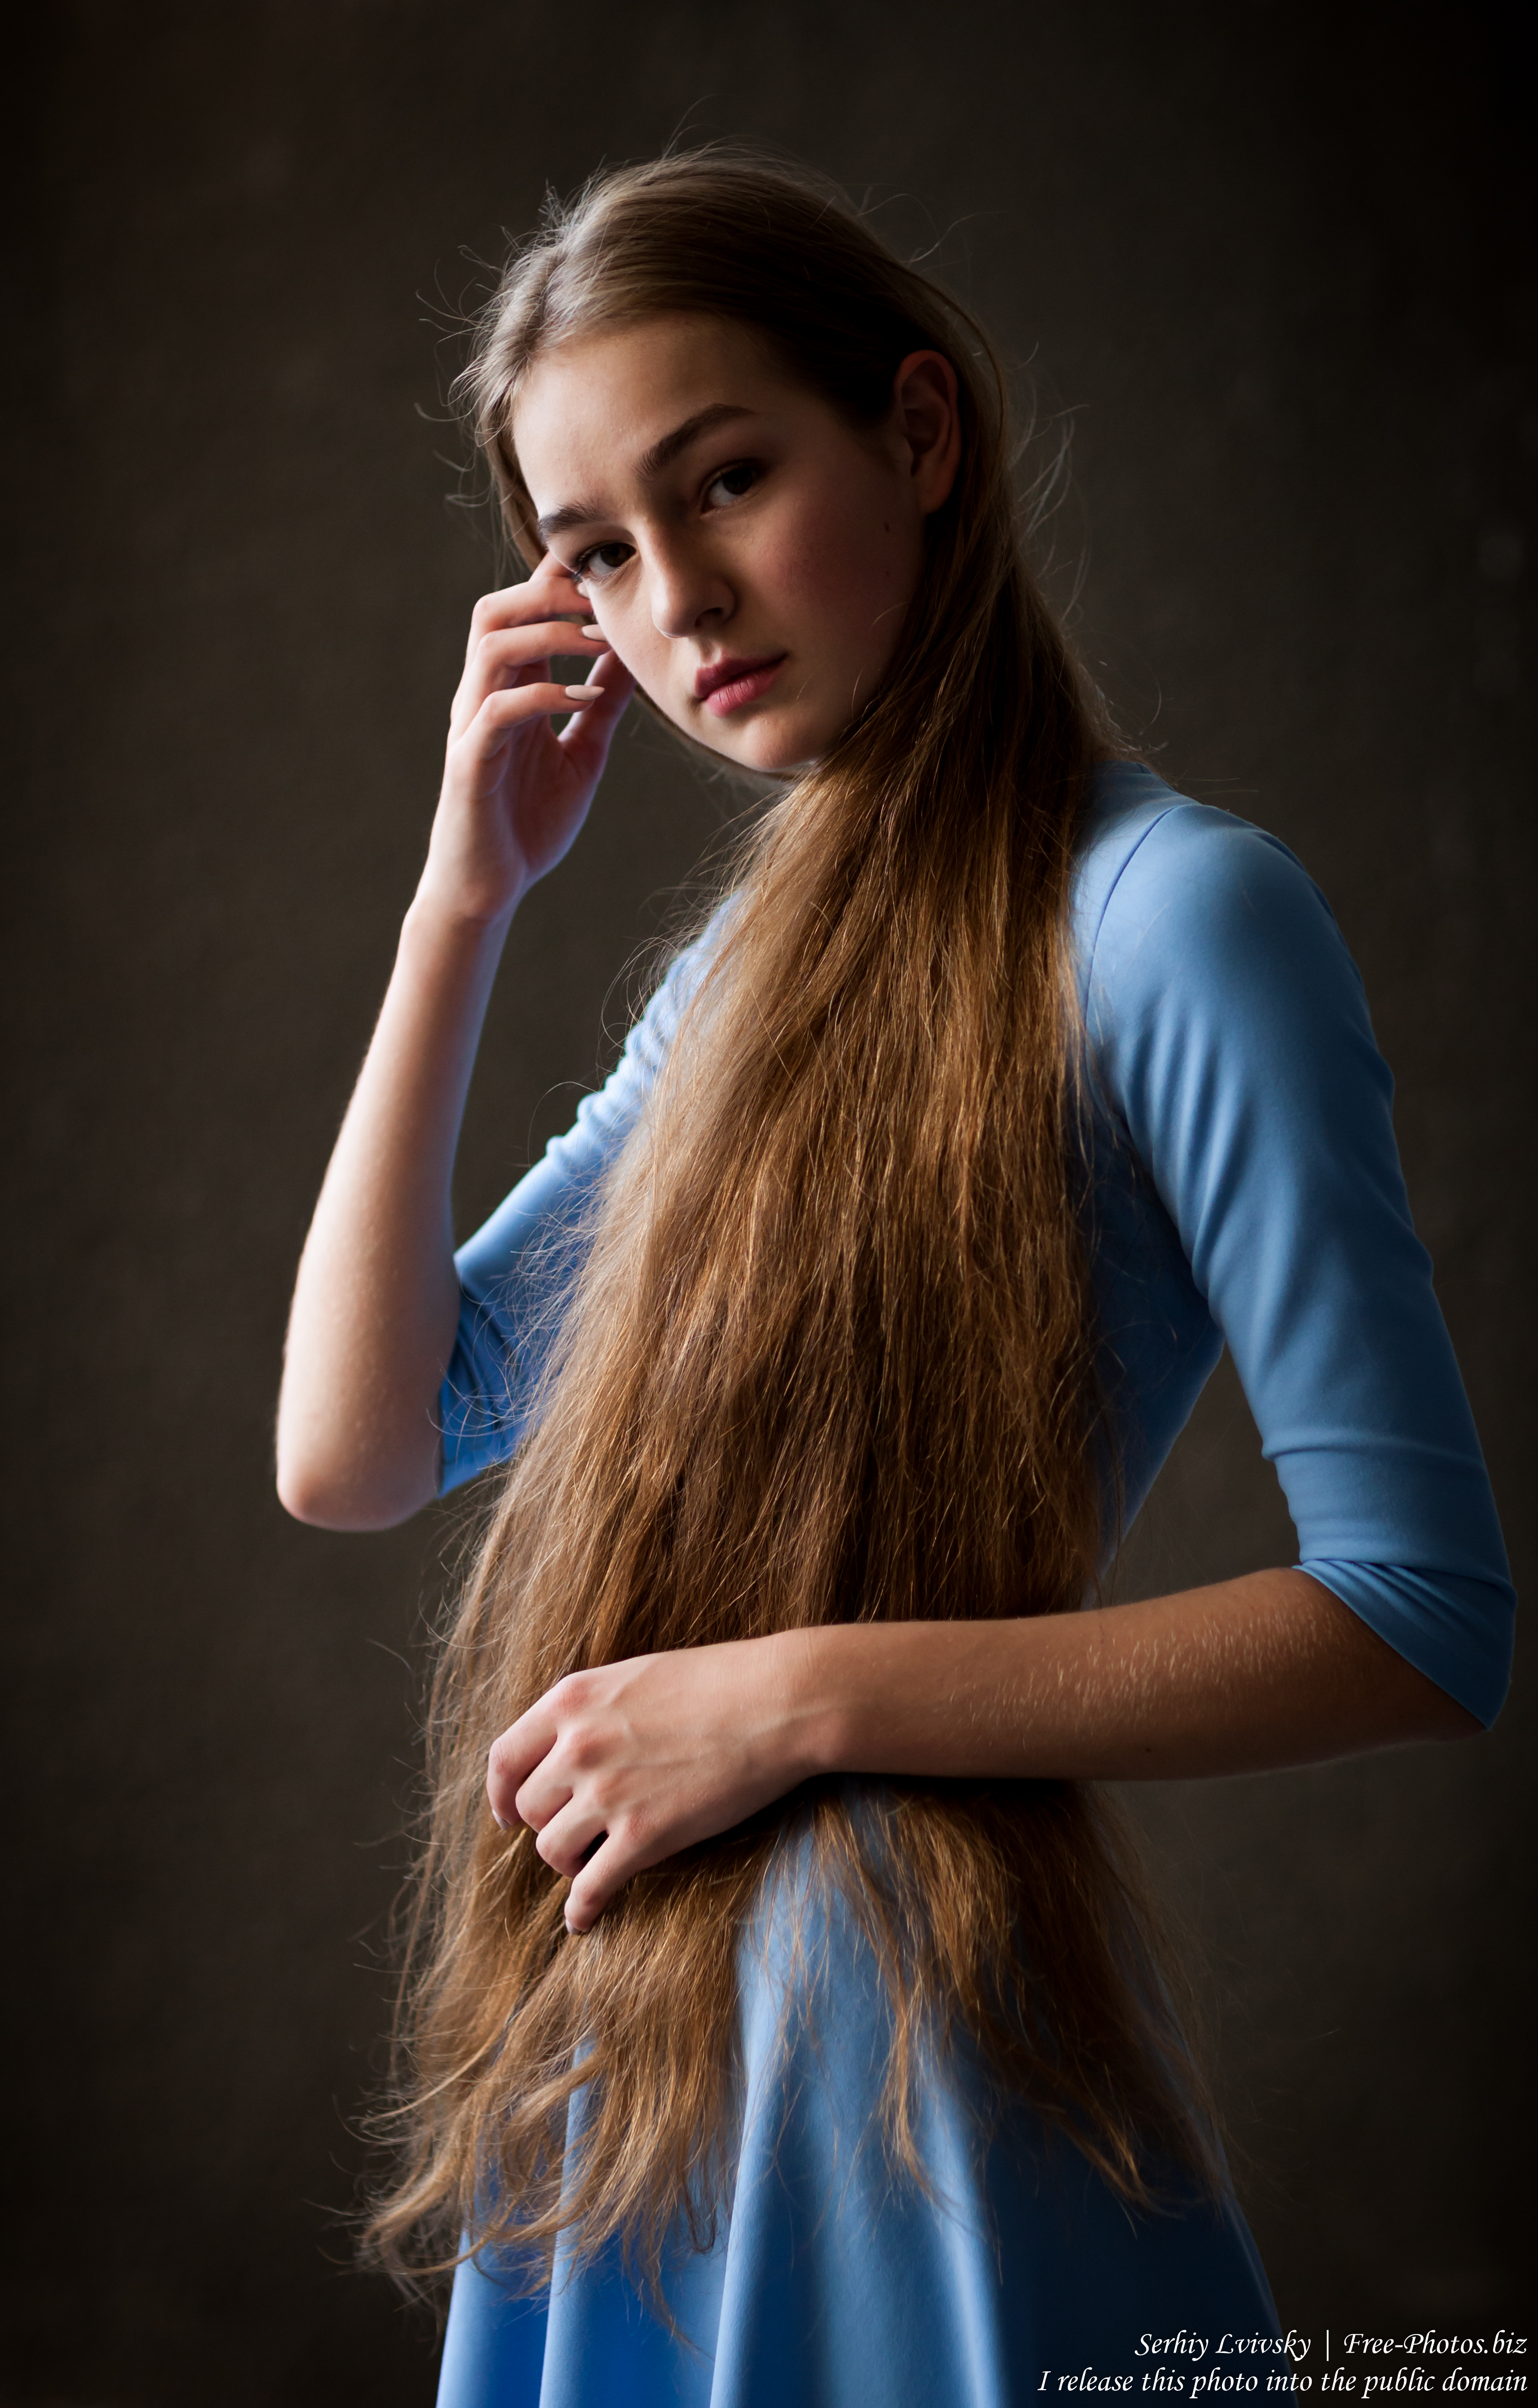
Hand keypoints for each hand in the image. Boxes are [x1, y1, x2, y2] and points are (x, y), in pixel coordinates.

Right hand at [418, 557, 634, 926]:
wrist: (490, 889)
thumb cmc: (529, 823)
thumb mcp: (583, 754)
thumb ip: (603, 705)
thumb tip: (633, 656)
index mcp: (508, 689)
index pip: (523, 612)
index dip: (559, 581)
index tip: (615, 576)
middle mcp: (481, 697)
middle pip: (496, 609)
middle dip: (550, 591)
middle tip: (607, 598)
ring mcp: (471, 727)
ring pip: (491, 647)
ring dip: (550, 634)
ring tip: (601, 642)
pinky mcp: (469, 764)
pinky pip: (496, 711)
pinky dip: (541, 695)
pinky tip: (583, 700)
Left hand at [487, 1637, 820, 1932]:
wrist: (778, 1701)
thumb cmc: (718, 1681)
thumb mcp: (634, 1677)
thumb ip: (591, 1711)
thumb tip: (565, 1748)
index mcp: (571, 1701)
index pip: (503, 1758)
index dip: (500, 1794)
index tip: (506, 1815)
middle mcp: (577, 1747)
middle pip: (528, 1809)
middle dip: (548, 1824)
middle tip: (577, 1831)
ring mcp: (607, 1793)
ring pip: (552, 1850)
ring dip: (569, 1862)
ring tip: (593, 1860)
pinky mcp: (643, 1836)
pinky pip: (590, 1889)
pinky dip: (582, 1911)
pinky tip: (585, 1919)